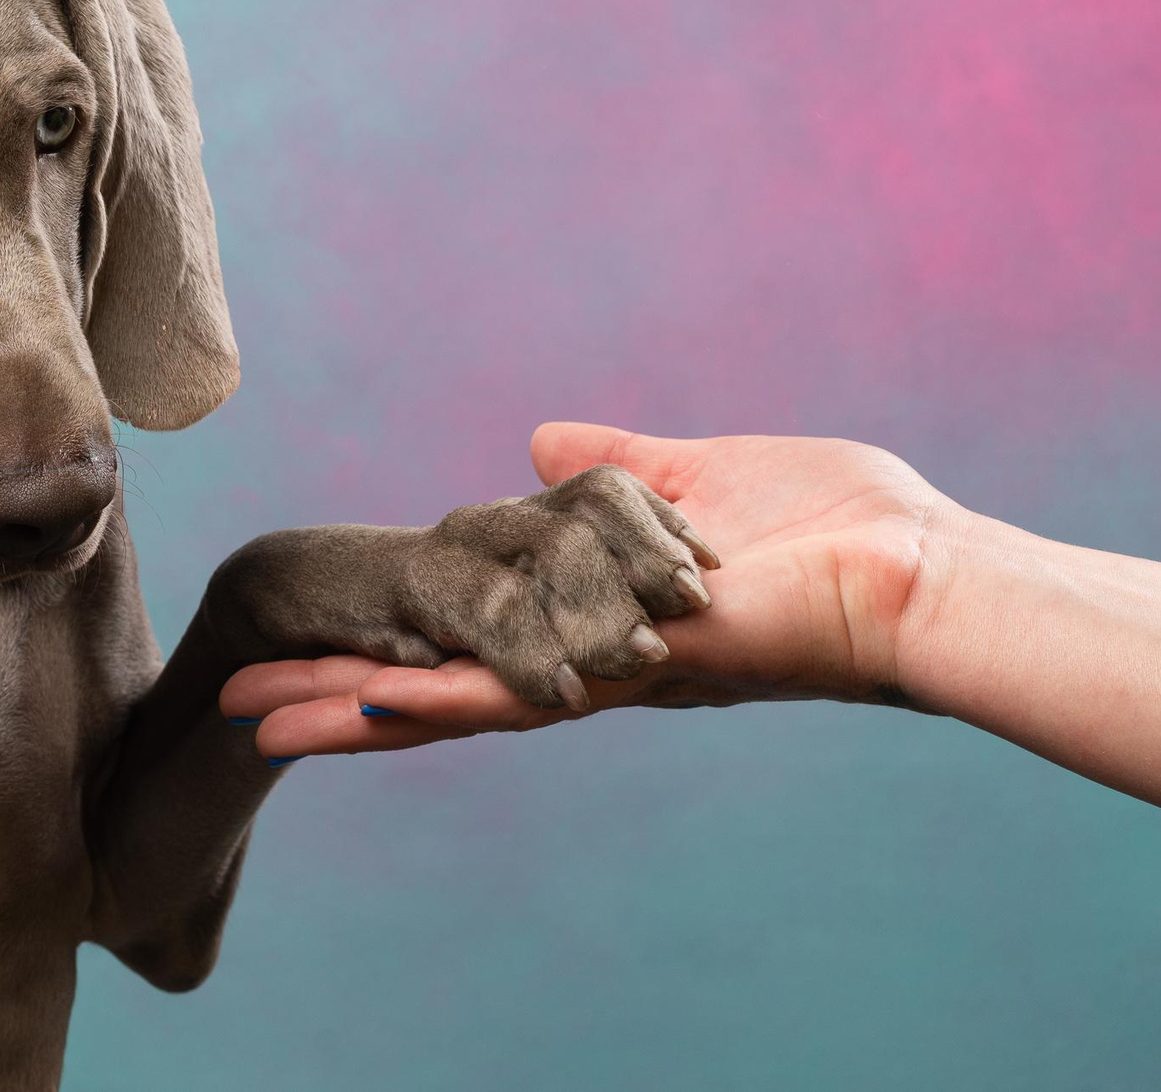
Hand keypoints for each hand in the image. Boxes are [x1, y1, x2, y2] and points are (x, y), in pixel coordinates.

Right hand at [221, 423, 972, 758]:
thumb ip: (612, 468)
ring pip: (454, 699)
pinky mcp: (631, 672)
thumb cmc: (844, 524)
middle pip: (441, 682)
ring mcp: (604, 674)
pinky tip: (358, 704)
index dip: (391, 641)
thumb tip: (539, 439)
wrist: (921, 575)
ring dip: (352, 708)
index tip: (313, 645)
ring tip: (256, 720)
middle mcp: (588, 661)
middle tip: (239, 703)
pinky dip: (433, 700)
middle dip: (342, 691)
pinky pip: (518, 692)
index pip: (473, 634)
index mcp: (599, 618)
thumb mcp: (695, 477)